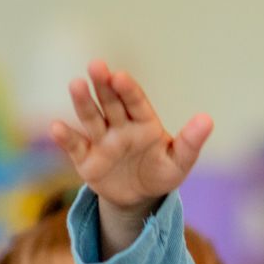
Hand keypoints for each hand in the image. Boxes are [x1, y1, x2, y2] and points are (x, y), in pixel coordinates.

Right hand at [50, 60, 212, 218]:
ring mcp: (101, 140)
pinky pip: (75, 145)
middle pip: (111, 102)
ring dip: (82, 102)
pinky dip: (65, 137)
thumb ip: (191, 142)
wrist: (138, 198)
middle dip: (104, 85)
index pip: (136, 102)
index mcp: (144, 122)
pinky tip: (56, 127)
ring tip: (76, 85)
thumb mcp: (179, 162)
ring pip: (91, 118)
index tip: (121, 75)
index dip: (128, 89)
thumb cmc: (160, 174)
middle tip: (97, 65)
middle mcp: (120, 126)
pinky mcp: (85, 158)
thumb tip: (207, 119)